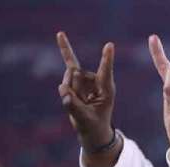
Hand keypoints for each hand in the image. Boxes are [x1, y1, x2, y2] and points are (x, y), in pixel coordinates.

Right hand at [56, 32, 115, 151]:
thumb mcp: (84, 119)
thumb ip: (73, 106)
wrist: (91, 129)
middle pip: (77, 75)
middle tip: (81, 105)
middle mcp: (96, 81)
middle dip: (71, 89)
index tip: (109, 45)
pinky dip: (65, 49)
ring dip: (68, 90)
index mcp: (106, 90)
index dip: (106, 59)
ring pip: (69, 76)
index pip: (105, 72)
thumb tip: (63, 90)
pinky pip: (69, 63)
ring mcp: (86, 78)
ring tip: (77, 102)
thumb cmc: (93, 125)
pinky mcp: (77, 78)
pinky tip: (60, 34)